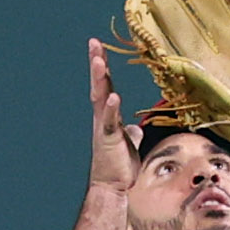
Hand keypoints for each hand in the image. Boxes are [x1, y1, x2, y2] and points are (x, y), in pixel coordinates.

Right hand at [87, 39, 137, 191]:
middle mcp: (103, 119)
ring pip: (101, 98)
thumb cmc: (120, 167)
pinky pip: (110, 122)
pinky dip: (111, 108)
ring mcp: (104, 128)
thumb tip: (136, 128)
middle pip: (99, 85)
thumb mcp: (129, 145)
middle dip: (97, 64)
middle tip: (94, 43)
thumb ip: (131, 133)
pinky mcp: (109, 140)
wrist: (112, 187)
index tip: (99, 47)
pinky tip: (113, 96)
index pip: (105, 86)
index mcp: (108, 117)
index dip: (103, 67)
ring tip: (98, 60)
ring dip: (99, 79)